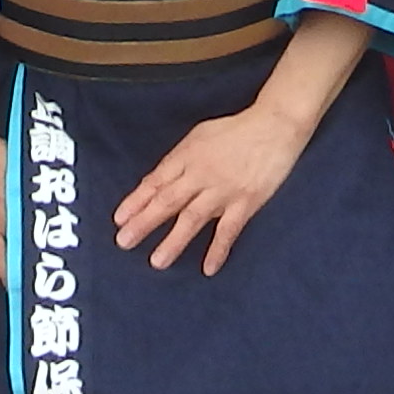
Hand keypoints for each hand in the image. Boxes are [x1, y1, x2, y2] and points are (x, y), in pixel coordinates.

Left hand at [113, 102, 305, 275]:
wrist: (275, 125)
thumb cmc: (236, 130)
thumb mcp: (200, 136)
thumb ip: (180, 161)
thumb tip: (157, 183)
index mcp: (188, 155)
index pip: (156, 181)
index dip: (137, 201)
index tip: (119, 219)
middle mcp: (201, 174)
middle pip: (168, 201)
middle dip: (144, 222)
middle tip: (124, 242)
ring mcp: (223, 190)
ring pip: (193, 218)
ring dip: (174, 240)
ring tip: (157, 261)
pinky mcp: (246, 201)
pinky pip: (229, 229)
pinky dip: (218, 249)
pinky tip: (208, 268)